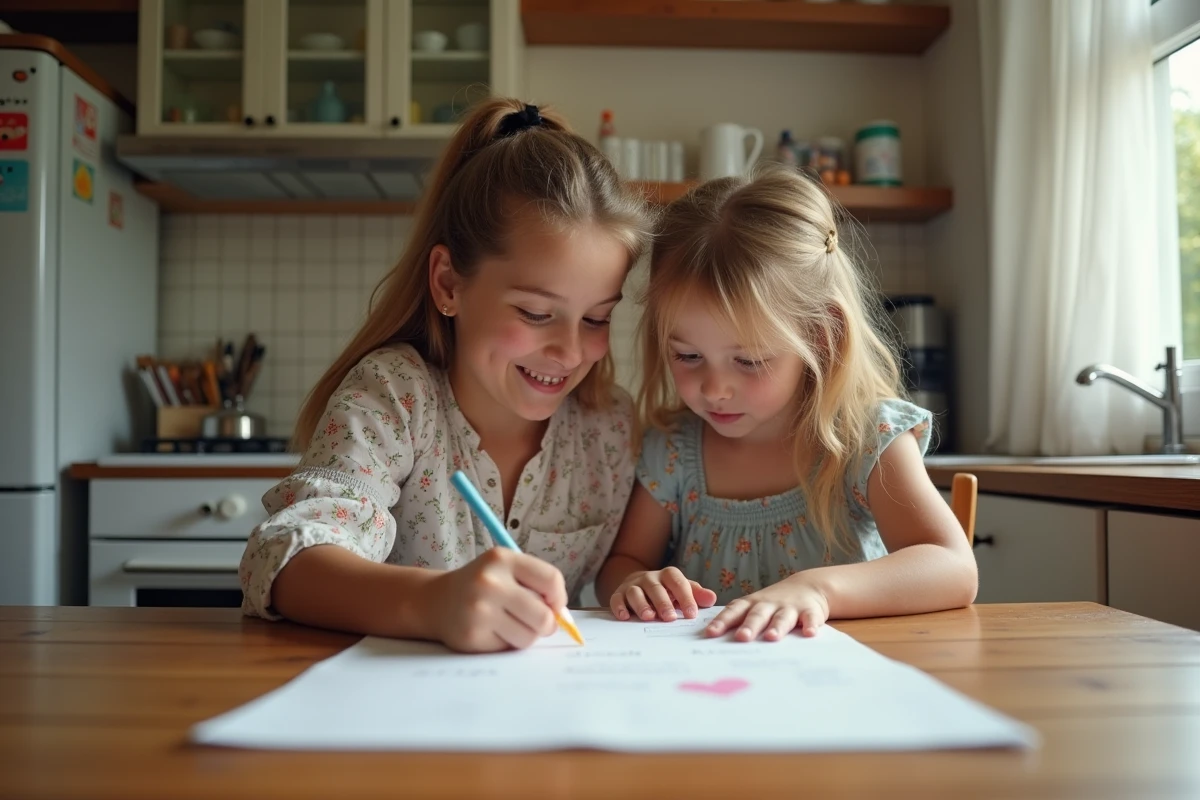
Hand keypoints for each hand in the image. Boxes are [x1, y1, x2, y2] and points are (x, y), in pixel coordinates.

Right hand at [426, 548, 566, 652]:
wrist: (437, 601)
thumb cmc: (482, 586)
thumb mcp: (506, 570)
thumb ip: (537, 585)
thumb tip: (563, 617)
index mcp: (502, 559)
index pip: (551, 579)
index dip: (560, 597)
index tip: (554, 605)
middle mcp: (489, 583)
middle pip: (543, 616)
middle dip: (546, 624)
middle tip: (536, 622)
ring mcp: (479, 611)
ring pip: (529, 637)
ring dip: (526, 635)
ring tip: (510, 624)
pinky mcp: (472, 636)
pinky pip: (508, 648)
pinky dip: (506, 643)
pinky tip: (491, 631)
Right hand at [609, 566, 716, 621]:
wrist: (640, 584)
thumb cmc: (666, 590)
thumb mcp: (682, 590)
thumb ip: (696, 594)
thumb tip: (712, 599)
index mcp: (667, 576)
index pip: (678, 583)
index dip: (685, 597)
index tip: (691, 614)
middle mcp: (649, 578)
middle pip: (655, 587)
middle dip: (662, 602)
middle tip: (670, 617)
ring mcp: (633, 586)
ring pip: (635, 592)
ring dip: (641, 604)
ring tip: (648, 617)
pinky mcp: (619, 594)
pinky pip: (617, 599)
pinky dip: (620, 607)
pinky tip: (624, 617)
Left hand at [705, 574, 829, 641]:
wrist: (808, 586)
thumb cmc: (773, 603)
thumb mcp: (754, 607)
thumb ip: (738, 621)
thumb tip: (710, 641)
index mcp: (752, 604)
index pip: (734, 612)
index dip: (722, 622)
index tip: (710, 633)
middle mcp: (768, 604)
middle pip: (757, 615)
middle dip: (749, 626)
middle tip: (741, 638)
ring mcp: (790, 607)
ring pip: (782, 618)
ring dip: (777, 627)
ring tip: (771, 637)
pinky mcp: (810, 611)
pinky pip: (810, 619)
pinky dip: (811, 625)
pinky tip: (810, 634)